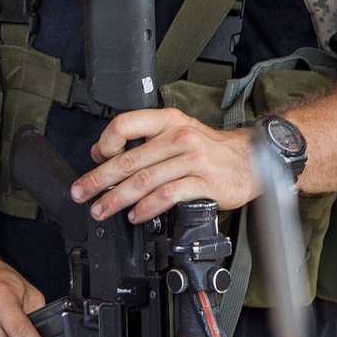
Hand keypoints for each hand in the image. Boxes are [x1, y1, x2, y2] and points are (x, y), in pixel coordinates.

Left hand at [71, 108, 255, 223]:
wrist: (253, 158)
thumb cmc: (212, 149)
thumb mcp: (180, 131)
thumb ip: (148, 140)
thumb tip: (107, 153)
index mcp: (169, 120)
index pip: (126, 124)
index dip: (105, 143)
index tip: (94, 160)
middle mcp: (179, 136)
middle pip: (129, 159)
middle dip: (100, 179)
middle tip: (83, 193)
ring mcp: (192, 158)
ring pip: (144, 180)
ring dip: (118, 198)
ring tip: (103, 209)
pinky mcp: (204, 181)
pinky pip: (167, 195)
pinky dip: (147, 207)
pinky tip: (136, 215)